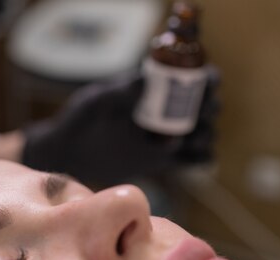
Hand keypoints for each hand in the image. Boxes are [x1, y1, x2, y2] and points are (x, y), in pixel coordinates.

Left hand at [21, 68, 219, 185]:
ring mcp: (166, 137)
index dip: (206, 79)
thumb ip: (120, 92)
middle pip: (204, 106)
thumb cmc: (80, 120)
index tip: (208, 83)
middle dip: (209, 109)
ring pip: (202, 133)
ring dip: (206, 135)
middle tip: (202, 114)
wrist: (69, 154)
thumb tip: (144, 79)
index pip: (191, 78)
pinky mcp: (162, 160)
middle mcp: (165, 112)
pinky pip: (191, 160)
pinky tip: (191, 157)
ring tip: (192, 141)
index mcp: (154, 90)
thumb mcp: (98, 102)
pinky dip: (199, 158)